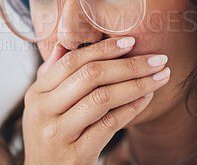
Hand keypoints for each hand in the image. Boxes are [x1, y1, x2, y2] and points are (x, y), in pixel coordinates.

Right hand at [23, 37, 169, 164]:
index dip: (104, 49)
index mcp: (36, 93)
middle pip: (91, 76)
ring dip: (137, 84)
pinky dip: (132, 108)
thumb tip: (63, 45)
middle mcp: (43, 111)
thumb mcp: (43, 105)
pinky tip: (147, 99)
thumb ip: (52, 75)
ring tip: (160, 76)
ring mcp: (58, 133)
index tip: (131, 42)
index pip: (72, 61)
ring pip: (103, 98)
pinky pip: (110, 124)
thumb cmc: (51, 136)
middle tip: (158, 60)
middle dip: (129, 65)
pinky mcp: (75, 154)